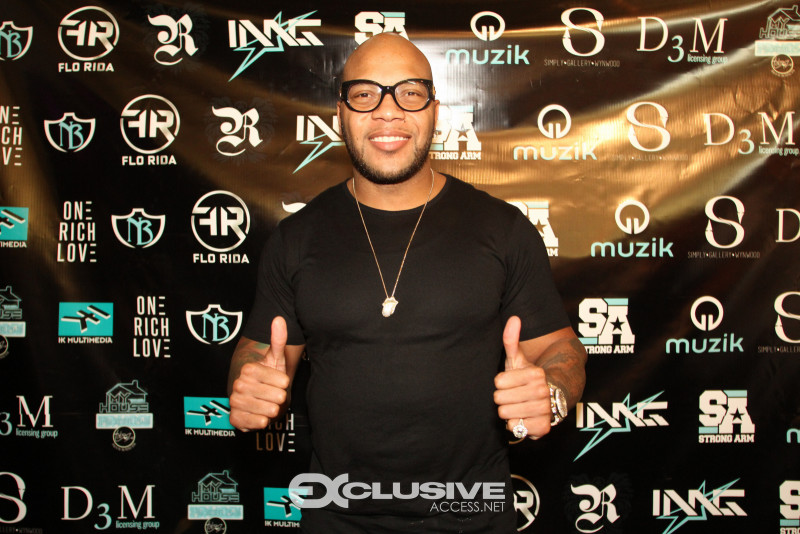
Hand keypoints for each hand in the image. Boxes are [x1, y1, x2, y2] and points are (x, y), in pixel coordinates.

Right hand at [229, 317, 290, 430]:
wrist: (259, 400)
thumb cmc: (270, 379)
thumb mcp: (277, 360)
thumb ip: (278, 340)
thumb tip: (278, 319)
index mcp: (249, 369)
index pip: (282, 381)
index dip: (284, 384)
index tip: (278, 382)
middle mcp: (239, 384)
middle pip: (277, 397)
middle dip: (279, 398)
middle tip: (273, 395)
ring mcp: (235, 402)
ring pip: (269, 411)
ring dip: (273, 410)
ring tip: (267, 404)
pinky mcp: (234, 419)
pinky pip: (258, 424)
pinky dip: (263, 421)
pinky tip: (260, 415)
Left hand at [493, 316, 551, 438]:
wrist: (552, 398)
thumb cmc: (528, 378)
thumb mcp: (518, 359)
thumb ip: (511, 340)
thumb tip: (514, 318)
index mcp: (535, 374)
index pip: (498, 382)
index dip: (502, 383)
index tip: (512, 382)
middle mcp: (543, 392)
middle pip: (500, 399)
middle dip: (503, 398)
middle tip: (515, 395)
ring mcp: (545, 411)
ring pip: (506, 414)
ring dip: (509, 411)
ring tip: (519, 405)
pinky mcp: (544, 428)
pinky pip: (516, 428)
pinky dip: (517, 425)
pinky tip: (525, 417)